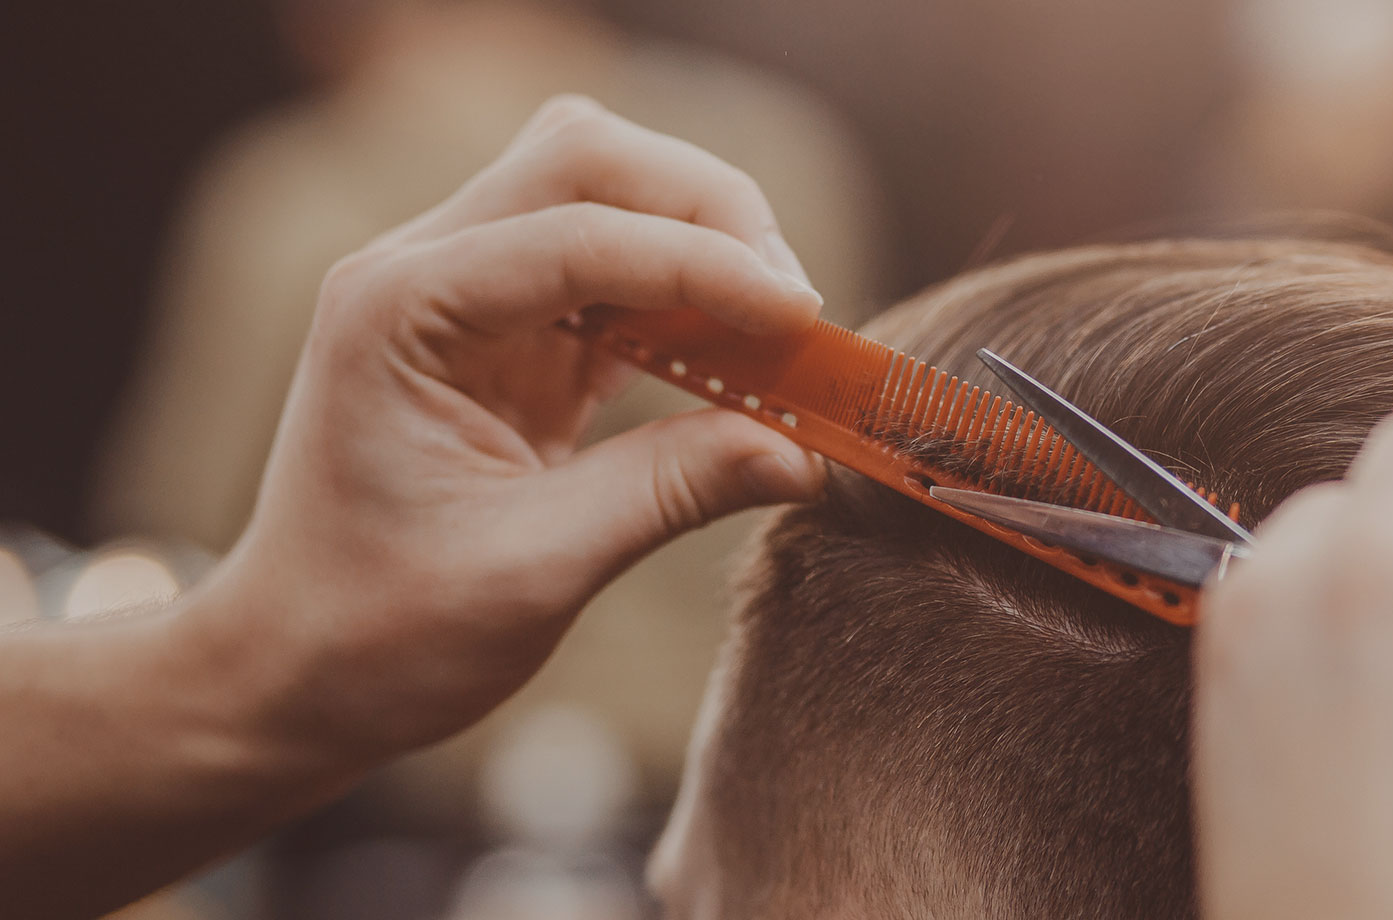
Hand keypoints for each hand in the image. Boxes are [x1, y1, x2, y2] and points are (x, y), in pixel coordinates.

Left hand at [187, 96, 826, 773]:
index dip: (704, 266)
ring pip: (606, 196)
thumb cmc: (378, 634)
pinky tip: (737, 357)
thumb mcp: (534, 572)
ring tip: (776, 331)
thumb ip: (670, 493)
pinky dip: (686, 300)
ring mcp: (466, 295)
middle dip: (709, 214)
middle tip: (794, 311)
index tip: (803, 320)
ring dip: (702, 245)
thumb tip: (804, 452)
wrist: (292, 673)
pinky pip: (614, 274)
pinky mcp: (510, 336)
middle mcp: (425, 273)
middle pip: (589, 162)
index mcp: (401, 311)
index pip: (577, 234)